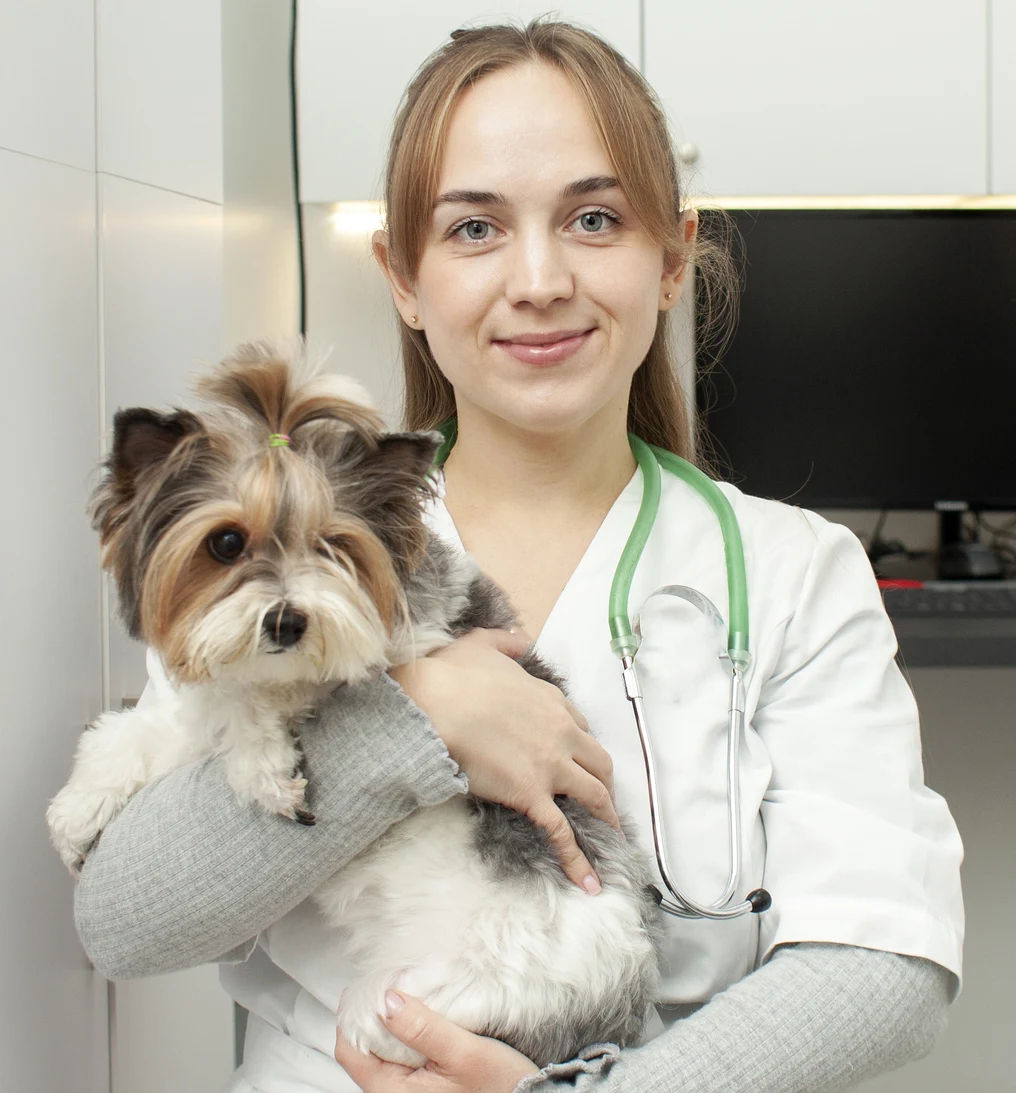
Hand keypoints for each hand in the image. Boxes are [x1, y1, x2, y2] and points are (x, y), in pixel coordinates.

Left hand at [334, 991, 539, 1091]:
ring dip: (392, 1021)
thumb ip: (422, 1027)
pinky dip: (406, 1032)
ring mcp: (404, 1089)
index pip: (349, 1048)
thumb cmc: (498, 1086)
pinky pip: (397, 1054)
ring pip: (379, 1048)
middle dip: (375, 1012)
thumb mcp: (463, 1052)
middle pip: (361, 1046)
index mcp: (392, 1092)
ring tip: (415, 999)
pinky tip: (425, 1018)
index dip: (357, 1012)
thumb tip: (386, 999)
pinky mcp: (417, 1084)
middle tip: (399, 984)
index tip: (379, 985)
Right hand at [389, 629, 618, 891]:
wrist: (435, 702)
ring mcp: (550, 765)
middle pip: (598, 760)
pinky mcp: (532, 795)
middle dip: (604, 780)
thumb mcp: (481, 644)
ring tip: (613, 836)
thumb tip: (520, 639)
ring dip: (606, 816)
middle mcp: (561, 732)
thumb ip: (505, 642)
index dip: (581, 743)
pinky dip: (578, 859)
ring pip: (594, 794)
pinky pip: (562, 832)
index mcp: (550, 700)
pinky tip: (589, 881)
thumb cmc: (452, 675)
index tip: (579, 756)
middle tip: (604, 798)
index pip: (579, 725)